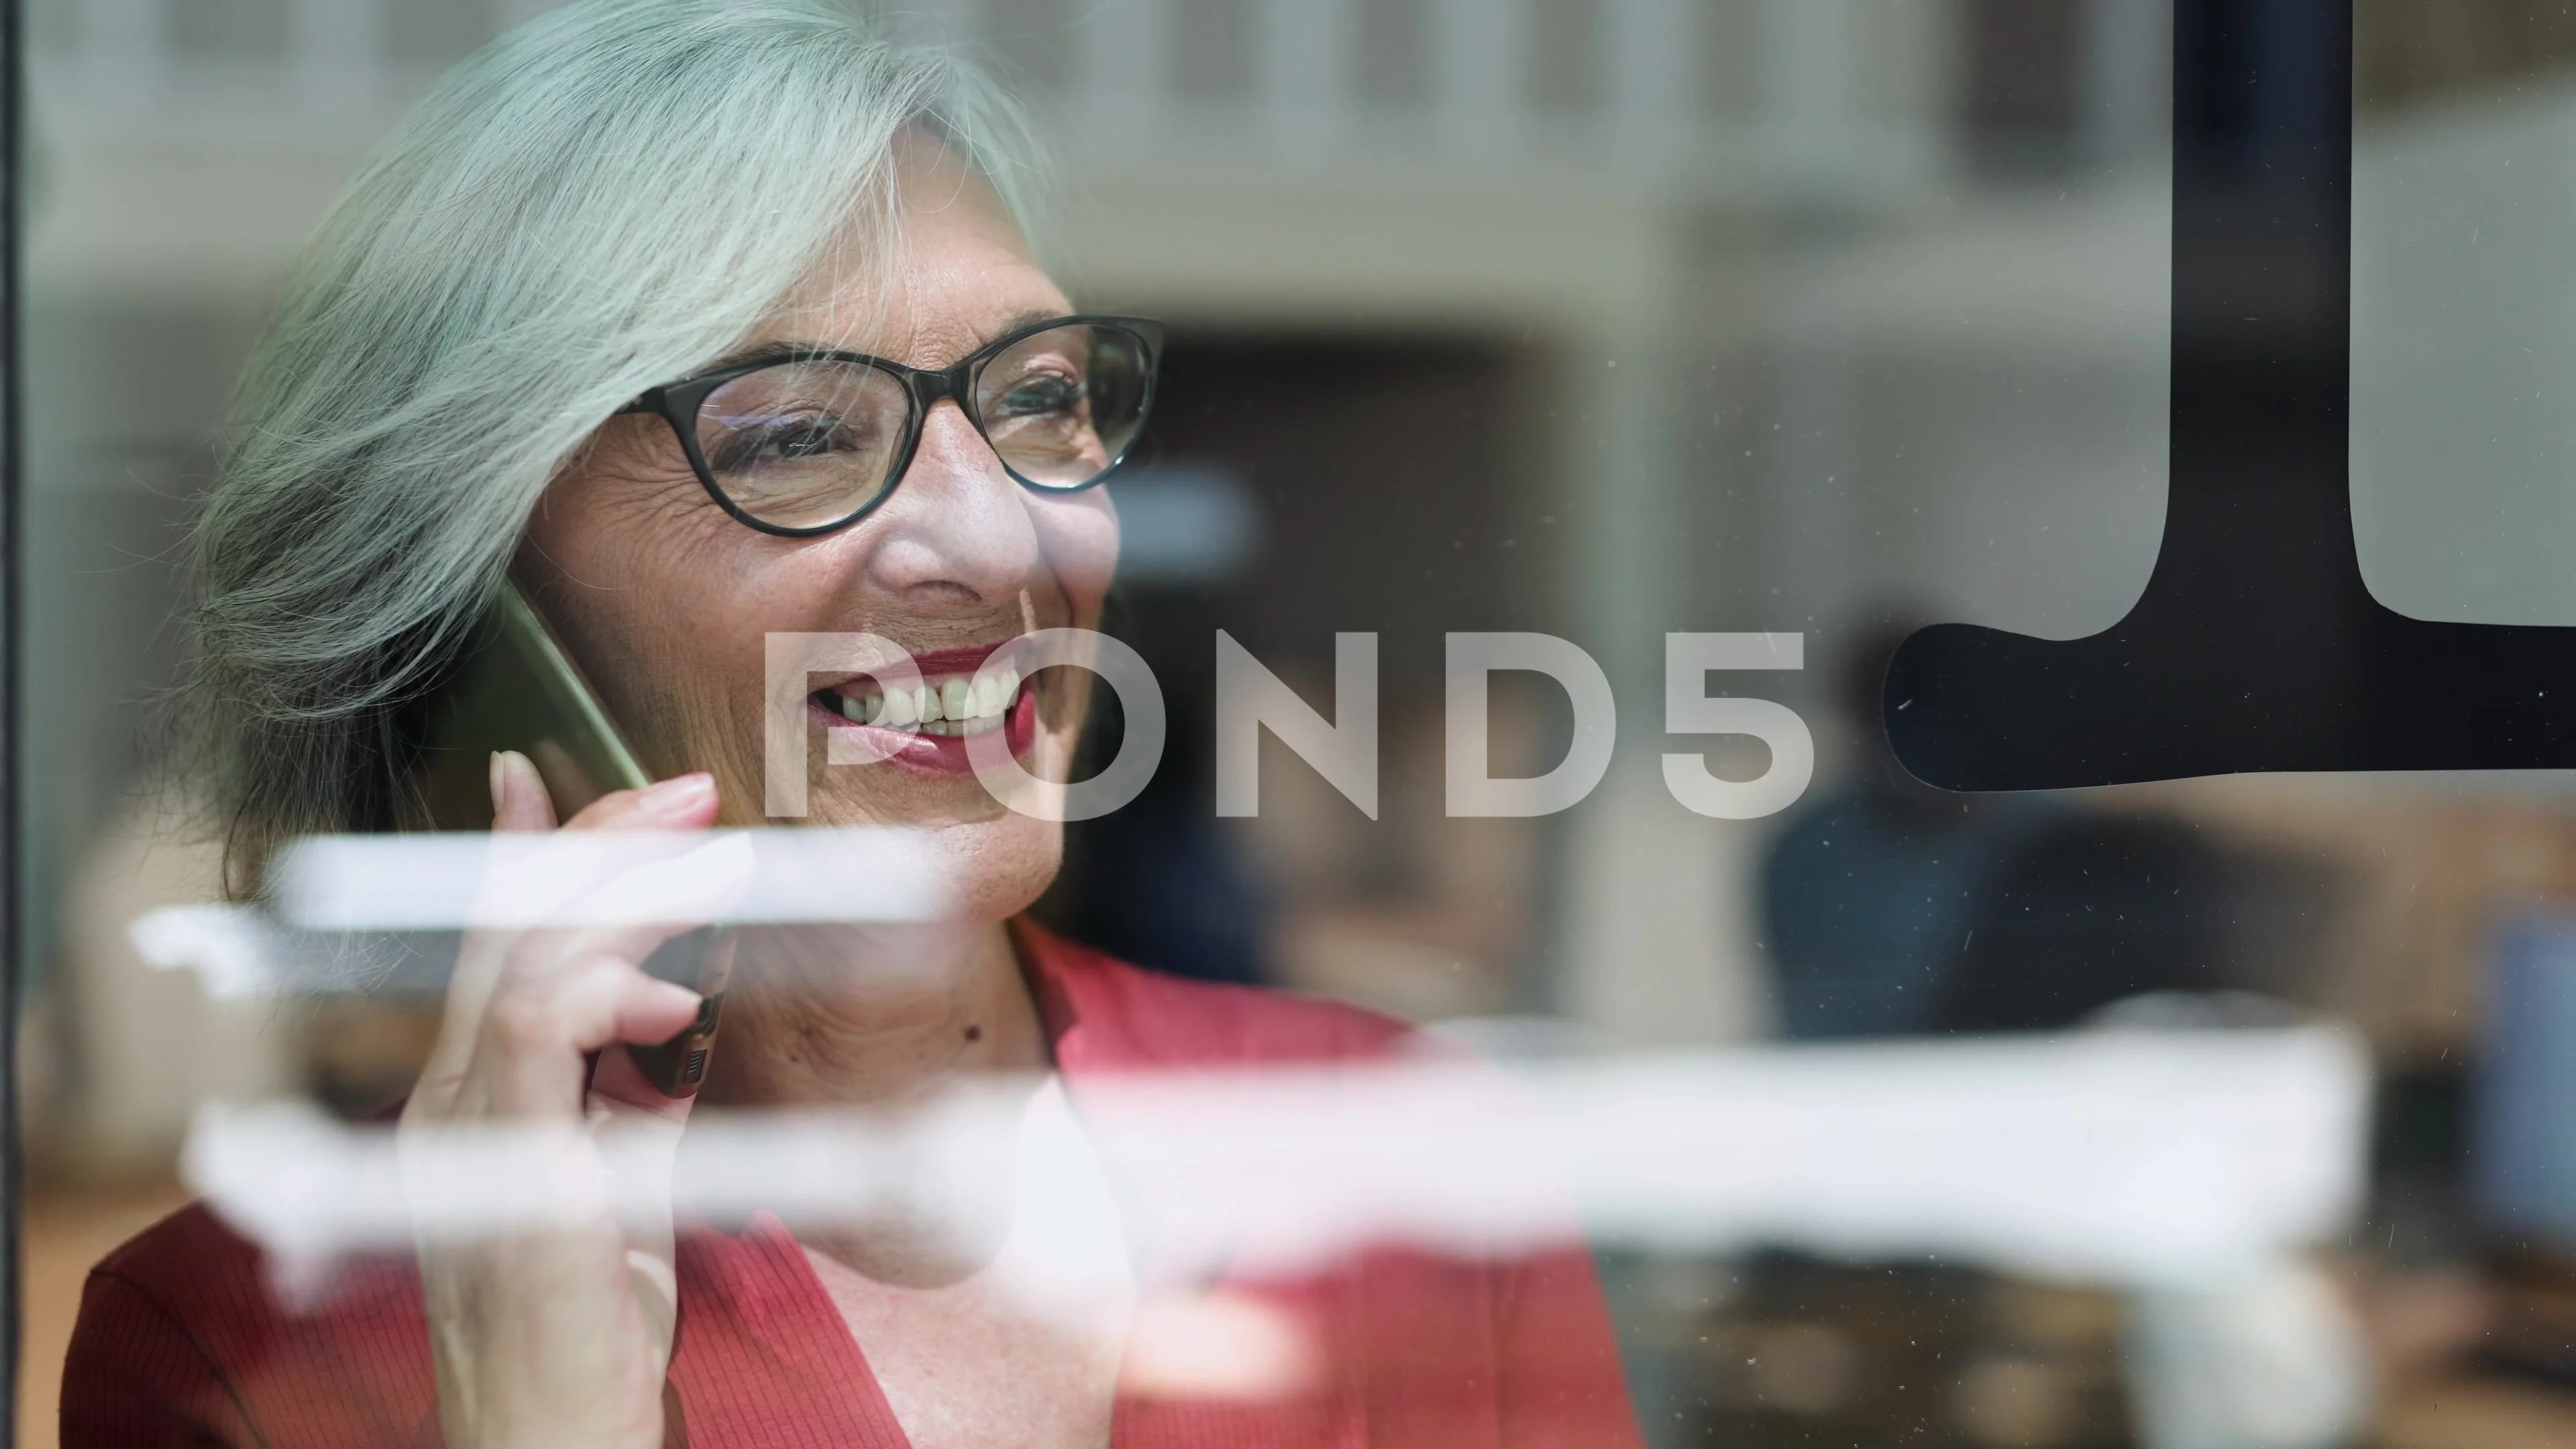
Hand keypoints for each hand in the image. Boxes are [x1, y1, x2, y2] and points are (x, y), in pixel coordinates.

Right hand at [400, 752, 723, 1448]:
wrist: (550, 1431)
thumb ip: (639, 1089)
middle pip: (503, 927)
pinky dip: (611, 987)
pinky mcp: (505, 1162)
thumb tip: (681, 1003)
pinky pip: (540, 1029)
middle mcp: (451, 1096)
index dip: (516, 850)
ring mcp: (464, 1128)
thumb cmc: (589, 1321)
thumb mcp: (628, 1177)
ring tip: (705, 857)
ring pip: (524, 957)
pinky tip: (678, 998)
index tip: (546, 776)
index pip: (488, 943)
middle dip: (592, 842)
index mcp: (474, 1092)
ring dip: (621, 892)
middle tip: (681, 793)